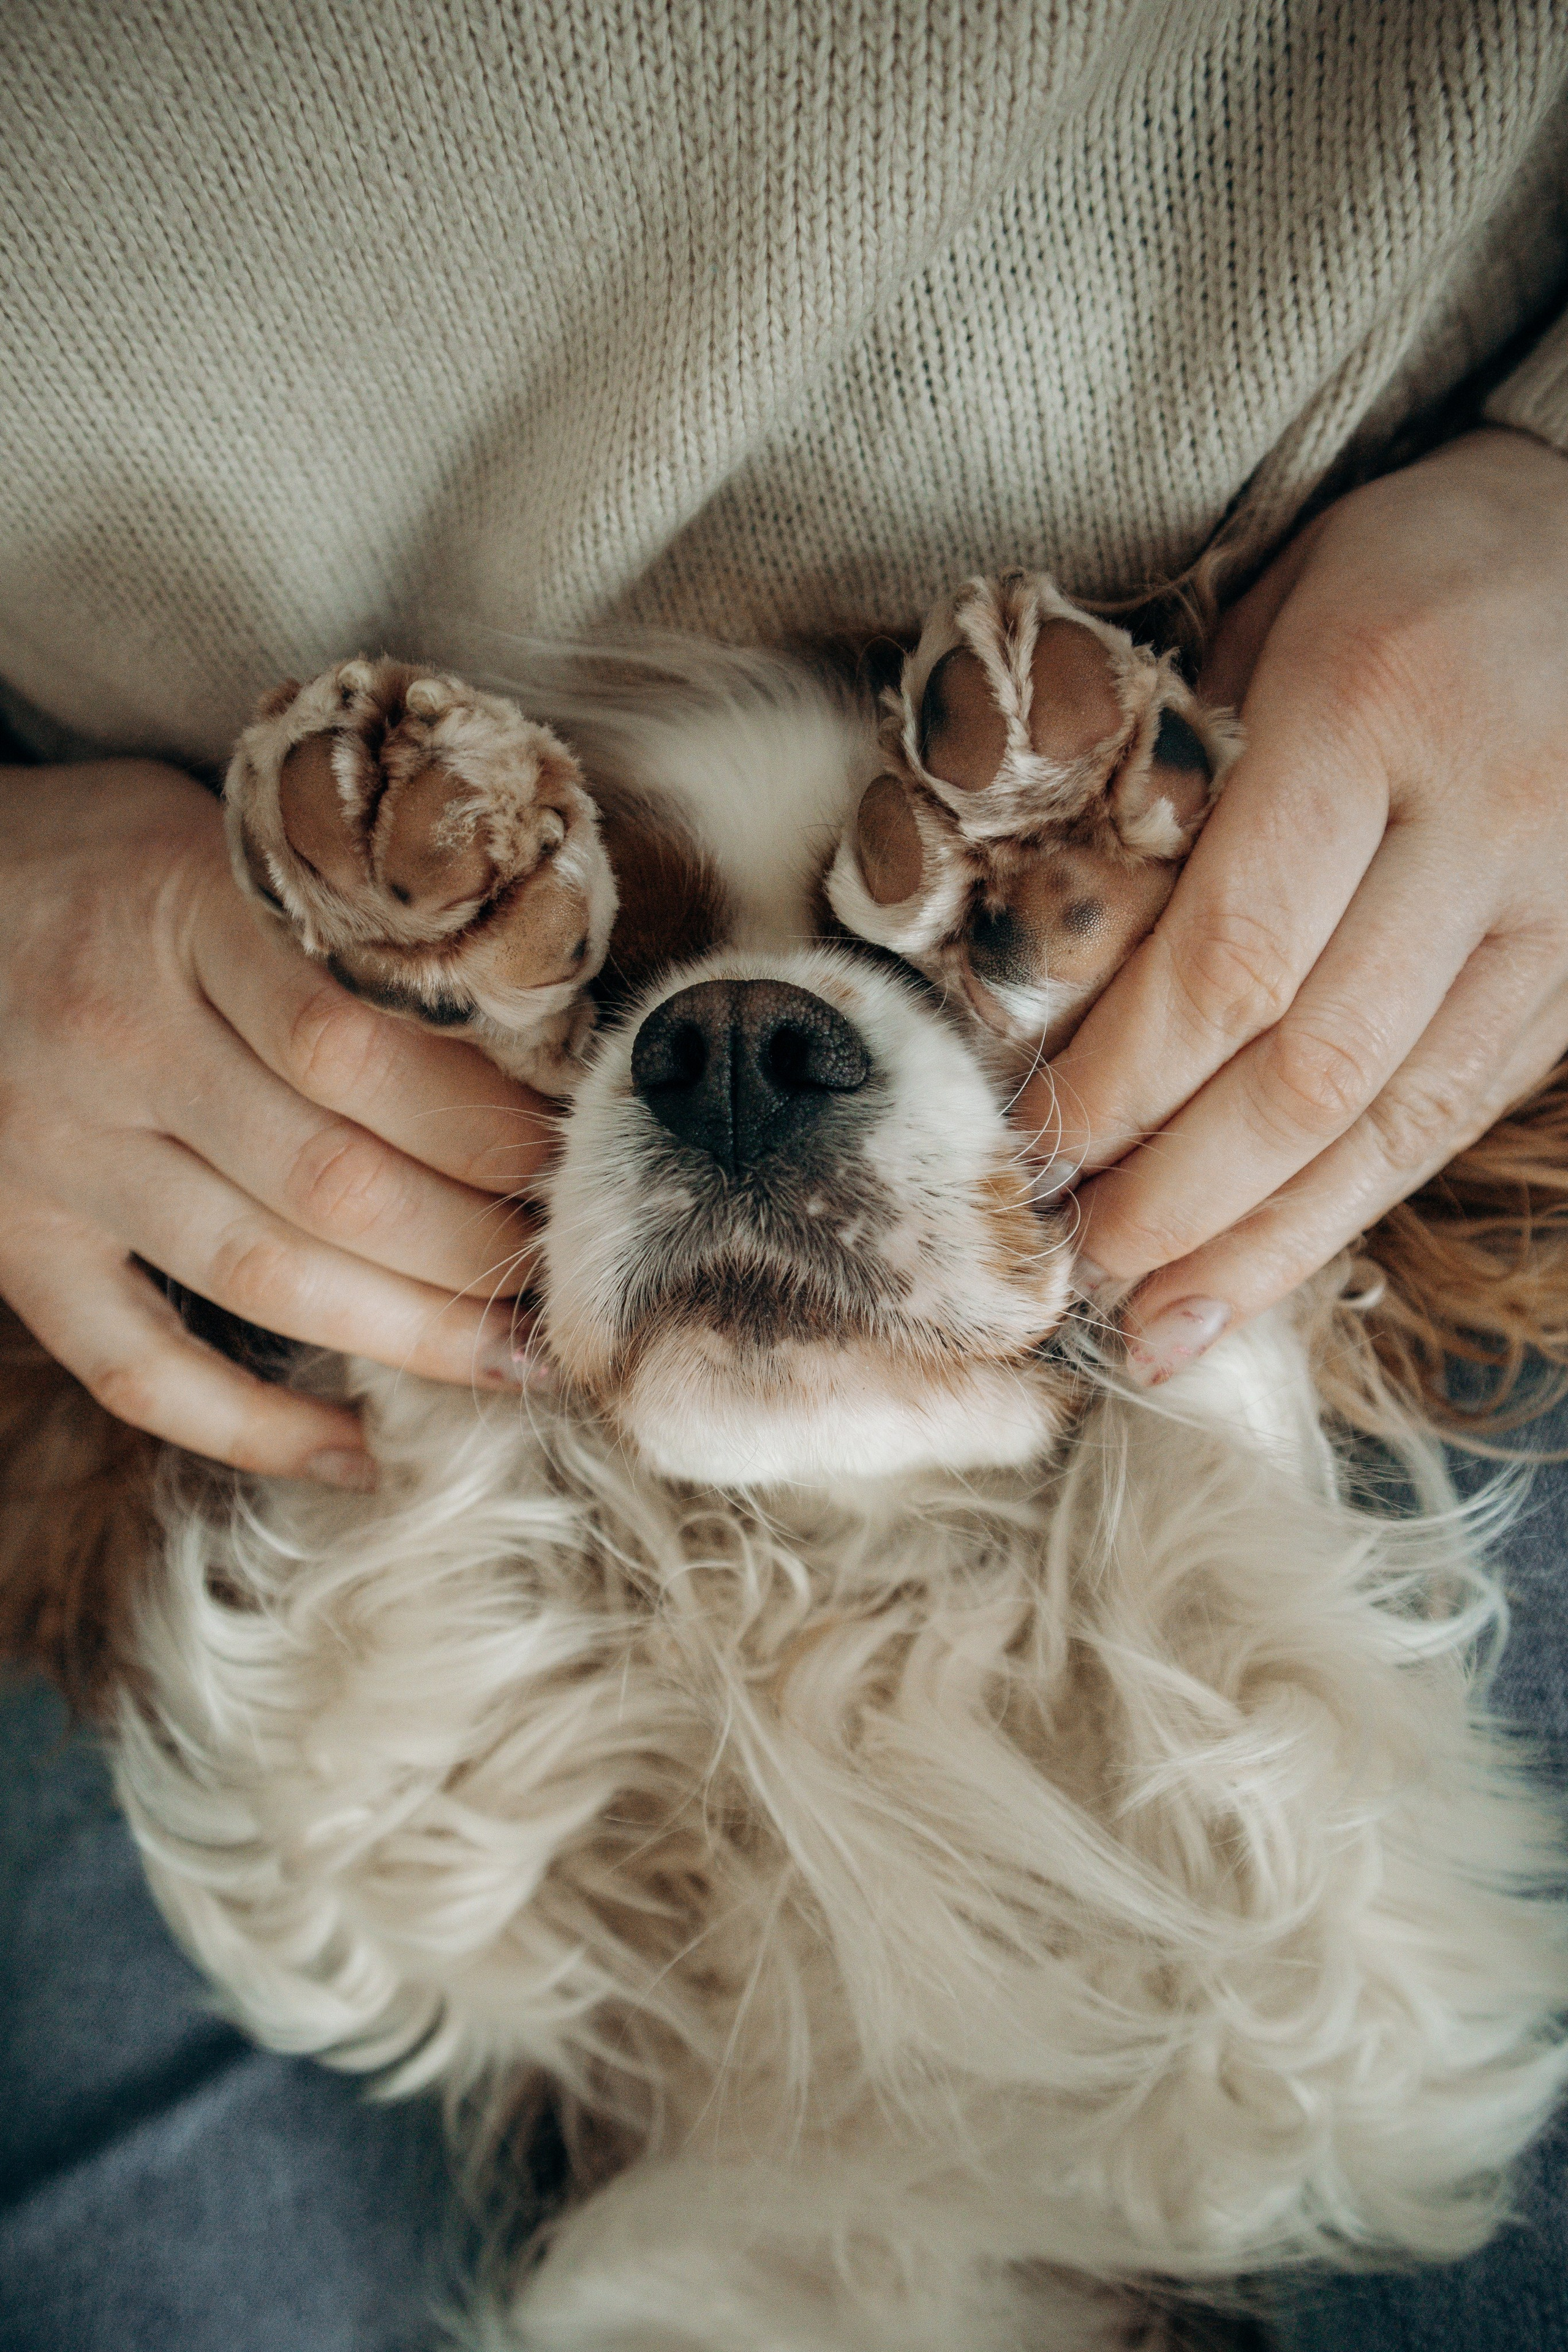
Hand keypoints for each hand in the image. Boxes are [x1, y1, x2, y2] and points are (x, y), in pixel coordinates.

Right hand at [0, 760, 552, 1479]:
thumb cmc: (106, 857)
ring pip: (261, 1278)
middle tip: (579, 1272)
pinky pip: (136, 1369)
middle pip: (333, 1178)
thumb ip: (349, 923)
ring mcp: (57, 1156)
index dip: (487, 1124)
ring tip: (523, 1361)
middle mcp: (115, 1042)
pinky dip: (250, 1429)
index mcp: (181, 915)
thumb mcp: (224, 833)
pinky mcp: (18, 1242)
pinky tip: (358, 1451)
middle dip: (478, 1244)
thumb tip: (535, 1028)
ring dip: (412, 1334)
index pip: (363, 1047)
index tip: (579, 1158)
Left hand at [1018, 427, 1567, 1381]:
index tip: (1036, 1152)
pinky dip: (1355, 1204)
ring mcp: (1557, 903)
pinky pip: (1462, 1110)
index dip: (1128, 1080)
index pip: (1230, 952)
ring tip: (1155, 1327)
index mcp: (1368, 708)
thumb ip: (1182, 780)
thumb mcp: (1271, 611)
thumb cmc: (1403, 570)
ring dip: (1265, 1243)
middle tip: (1071, 1265)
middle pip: (1311, 1066)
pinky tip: (1268, 1271)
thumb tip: (1068, 968)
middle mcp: (1481, 818)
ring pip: (1400, 1118)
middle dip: (1181, 1193)